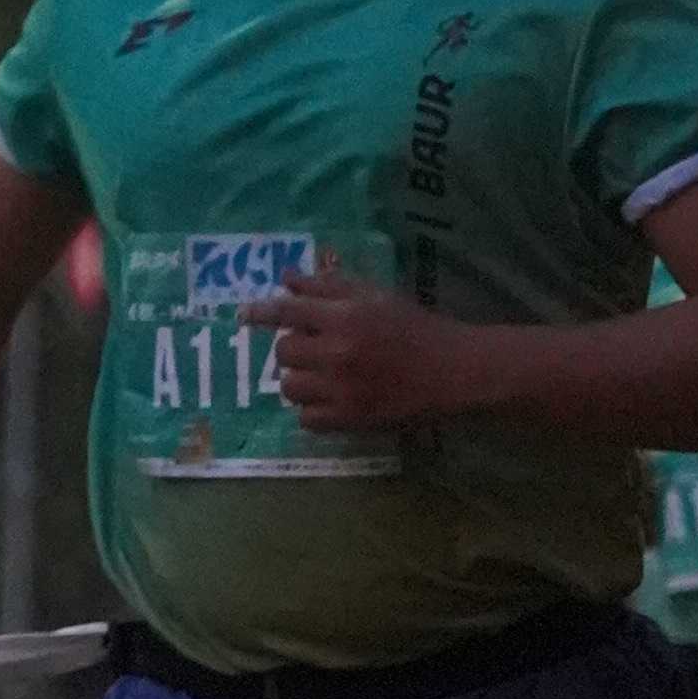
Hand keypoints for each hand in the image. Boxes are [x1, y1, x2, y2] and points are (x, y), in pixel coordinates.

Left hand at [263, 267, 470, 435]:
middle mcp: (339, 352)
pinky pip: (306, 419)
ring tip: (323, 376)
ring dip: (300, 380)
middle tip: (317, 347)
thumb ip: (329, 287)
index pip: (288, 312)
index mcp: (346, 317)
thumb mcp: (376, 297)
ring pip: (289, 387)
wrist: (454, 371)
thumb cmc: (415, 328)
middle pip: (284, 352)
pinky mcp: (350, 419)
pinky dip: (313, 411)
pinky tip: (331, 399)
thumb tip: (286, 279)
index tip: (243, 315)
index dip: (262, 312)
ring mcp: (343, 390)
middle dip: (295, 347)